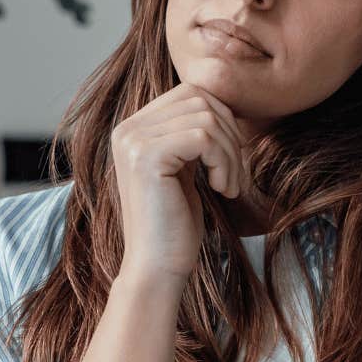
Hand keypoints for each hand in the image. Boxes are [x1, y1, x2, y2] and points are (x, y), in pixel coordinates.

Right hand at [109, 82, 252, 282]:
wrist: (156, 267)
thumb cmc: (175, 224)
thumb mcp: (185, 169)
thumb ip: (192, 134)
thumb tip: (223, 103)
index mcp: (134, 128)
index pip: (190, 94)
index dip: (222, 121)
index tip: (229, 160)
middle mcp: (127, 128)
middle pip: (200, 99)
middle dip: (229, 135)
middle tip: (234, 176)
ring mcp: (134, 141)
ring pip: (206, 118)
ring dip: (230, 153)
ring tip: (228, 186)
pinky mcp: (147, 156)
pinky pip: (203, 137)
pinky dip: (223, 163)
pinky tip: (221, 189)